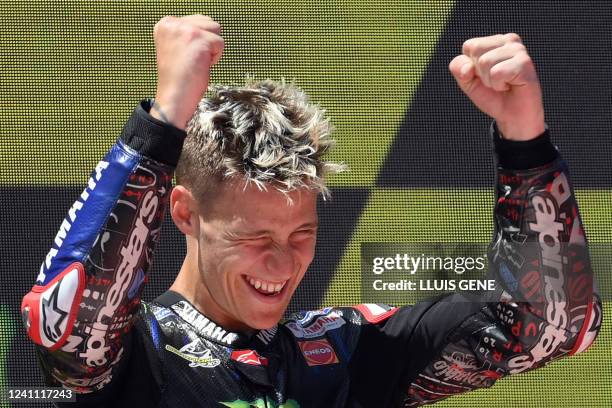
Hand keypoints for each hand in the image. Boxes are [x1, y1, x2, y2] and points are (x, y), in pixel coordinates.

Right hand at [151, 15, 223, 129]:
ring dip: (212, 49)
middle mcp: (172, 23)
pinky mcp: (198, 39)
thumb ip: (188, 33)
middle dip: (207, 43)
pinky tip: (200, 67)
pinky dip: (215, 58)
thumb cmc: (178, 78)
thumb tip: (209, 26)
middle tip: (192, 61)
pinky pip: (220, 43)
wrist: (174, 98)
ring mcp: (185, 29)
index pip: (197, 20)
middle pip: (208, 23)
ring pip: (216, 30)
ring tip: (196, 62)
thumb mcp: (177, 48)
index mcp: (165, 24)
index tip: (186, 57)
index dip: (199, 41)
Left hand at [449, 33, 544, 140]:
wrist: (512, 116)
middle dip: (480, 73)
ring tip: (503, 84)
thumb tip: (467, 67)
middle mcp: (509, 41)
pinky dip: (499, 85)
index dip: (470, 67)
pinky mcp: (525, 62)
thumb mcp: (468, 81)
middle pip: (476, 51)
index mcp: (495, 41)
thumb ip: (458, 68)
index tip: (484, 76)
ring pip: (485, 62)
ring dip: (490, 81)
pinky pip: (497, 73)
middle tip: (495, 81)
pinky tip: (511, 86)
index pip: (469, 46)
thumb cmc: (492, 95)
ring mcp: (519, 50)